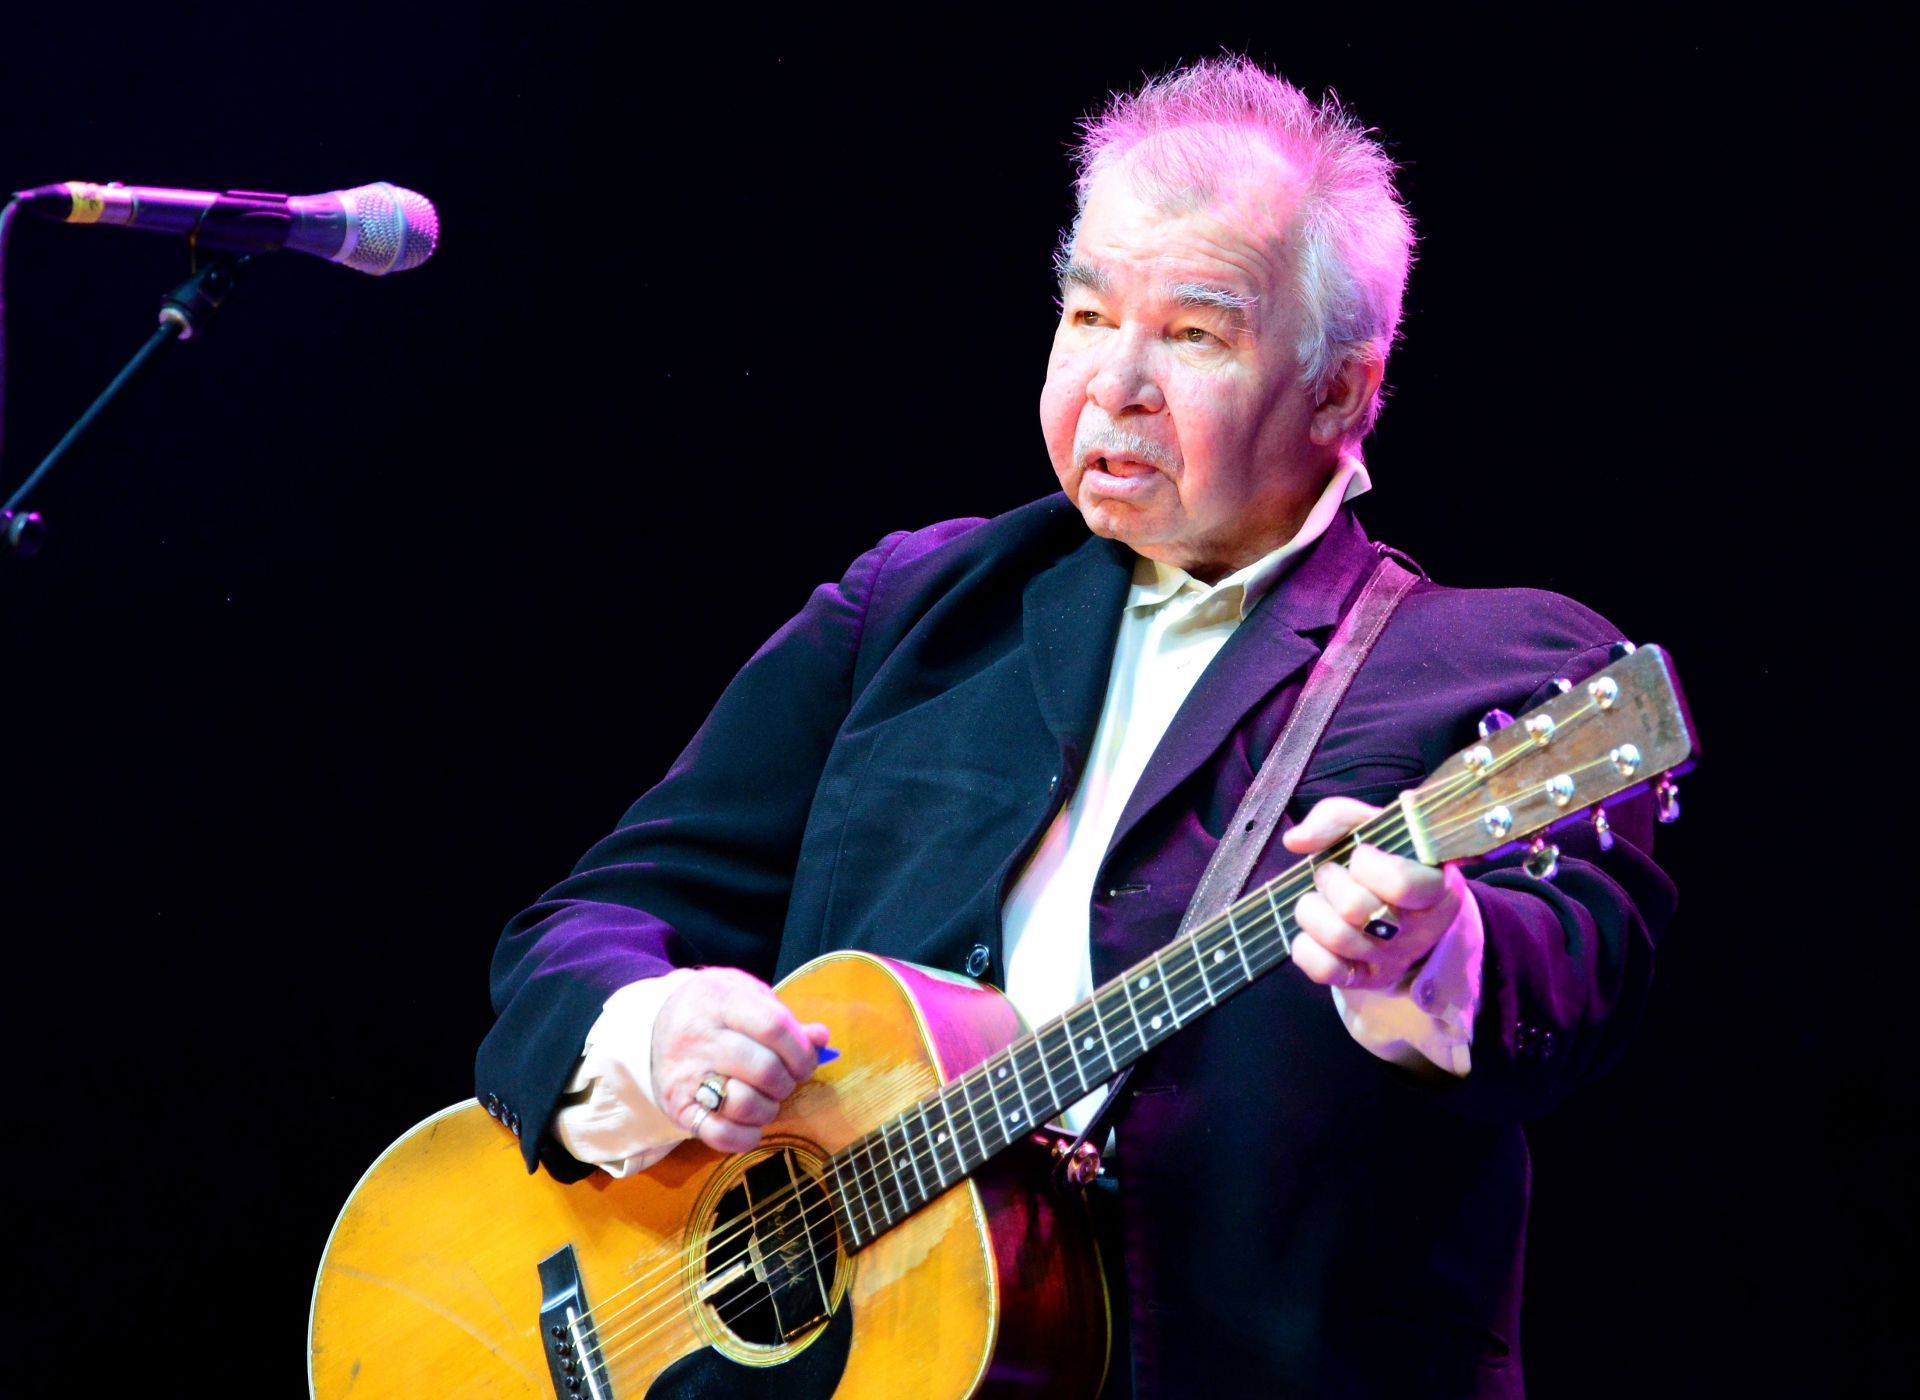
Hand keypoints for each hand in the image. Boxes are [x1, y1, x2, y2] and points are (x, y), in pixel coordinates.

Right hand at [652, 968, 831, 1153]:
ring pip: (743, 1103)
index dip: (800, 1050)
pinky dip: (745, 1137)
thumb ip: (783, 1017)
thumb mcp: (745, 997)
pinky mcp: (677, 1107)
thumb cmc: (713, 1011)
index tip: (806, 1061)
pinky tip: (751, 1124)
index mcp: (718, 1000)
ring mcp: (685, 1074)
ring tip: (768, 1099)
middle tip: (787, 1080)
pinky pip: (719, 1135)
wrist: (653, 1026)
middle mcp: (698, 1036)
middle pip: (763, 1068)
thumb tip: (820, 1039)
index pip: (773, 1026)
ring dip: (769, 1109)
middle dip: (788, 1081)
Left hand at [1281, 797, 1467, 991]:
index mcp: (1435, 888)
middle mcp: (1418, 930)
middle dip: (1330, 880)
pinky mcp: (1363, 979)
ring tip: (1323, 898)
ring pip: (1335, 937)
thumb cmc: (1386, 859)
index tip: (1362, 855)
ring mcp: (1390, 959)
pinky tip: (1316, 930)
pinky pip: (1320, 969)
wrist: (1401, 907)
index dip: (1366, 864)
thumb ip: (1336, 817)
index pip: (1400, 883)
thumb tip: (1296, 840)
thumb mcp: (1374, 826)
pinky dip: (1305, 945)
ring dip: (1313, 908)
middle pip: (1356, 908)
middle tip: (1333, 872)